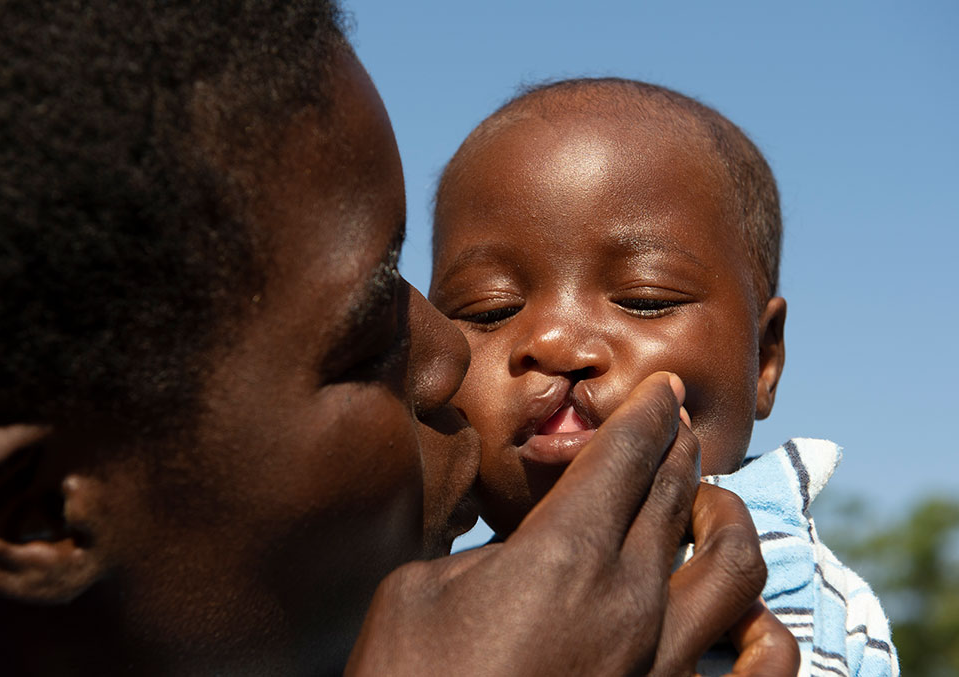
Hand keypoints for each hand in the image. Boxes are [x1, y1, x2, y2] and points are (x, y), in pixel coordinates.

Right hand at [347, 373, 776, 674]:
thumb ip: (486, 554)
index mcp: (563, 555)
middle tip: (674, 424)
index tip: (660, 390)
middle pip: (673, 493)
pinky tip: (748, 611)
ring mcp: (663, 661)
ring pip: (733, 564)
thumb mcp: (418, 590)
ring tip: (710, 502)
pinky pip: (763, 665)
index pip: (623, 456)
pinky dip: (767, 626)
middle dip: (677, 446)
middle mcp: (630, 600)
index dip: (645, 413)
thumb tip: (524, 551)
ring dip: (726, 516)